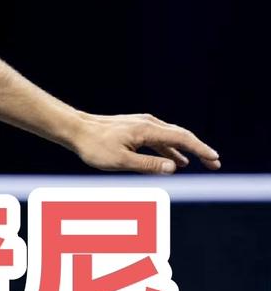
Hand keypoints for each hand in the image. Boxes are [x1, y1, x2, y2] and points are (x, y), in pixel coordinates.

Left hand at [70, 112, 219, 173]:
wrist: (75, 129)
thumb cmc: (95, 146)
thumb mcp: (121, 161)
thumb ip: (148, 165)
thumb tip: (175, 168)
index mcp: (147, 130)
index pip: (182, 139)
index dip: (200, 149)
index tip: (215, 159)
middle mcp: (148, 123)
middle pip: (181, 135)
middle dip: (199, 149)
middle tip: (215, 163)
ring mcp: (141, 124)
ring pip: (171, 137)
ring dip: (186, 150)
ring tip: (201, 163)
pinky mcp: (135, 128)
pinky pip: (159, 139)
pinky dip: (171, 149)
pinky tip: (176, 161)